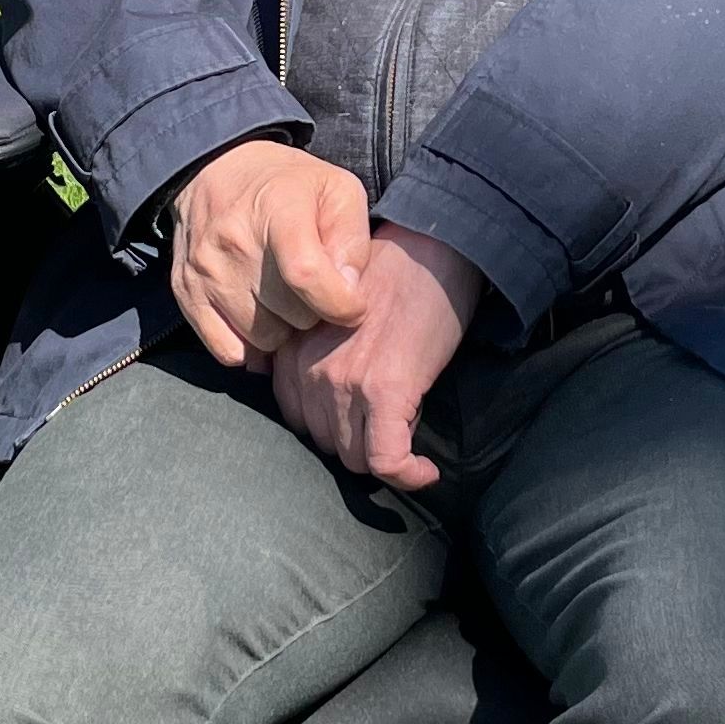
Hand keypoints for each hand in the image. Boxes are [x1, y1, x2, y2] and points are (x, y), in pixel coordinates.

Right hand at [168, 140, 371, 366]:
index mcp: (278, 209)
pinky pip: (228, 351)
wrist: (214, 170)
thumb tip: (348, 292)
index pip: (306, 275)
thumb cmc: (287, 186)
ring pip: (264, 339)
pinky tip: (258, 315)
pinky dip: (250, 344)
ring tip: (282, 295)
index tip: (352, 306)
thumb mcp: (336, 190)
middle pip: (293, 315)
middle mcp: (234, 242)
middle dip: (313, 310)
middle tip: (311, 286)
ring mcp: (205, 271)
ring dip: (282, 327)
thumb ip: (353, 241)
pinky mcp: (186, 294)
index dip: (340, 304)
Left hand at [272, 227, 482, 490]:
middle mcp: (308, 368)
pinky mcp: (385, 391)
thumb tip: (339, 409)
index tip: (363, 418)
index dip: (334, 424)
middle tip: (393, 418)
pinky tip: (426, 472)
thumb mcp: (334, 319)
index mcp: (292, 349)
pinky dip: (407, 474)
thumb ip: (320, 357)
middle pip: (327, 442)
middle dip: (359, 439)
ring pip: (354, 457)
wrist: (432, 249)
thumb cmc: (393, 279)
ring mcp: (343, 382)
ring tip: (411, 426)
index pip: (299, 417)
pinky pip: (386, 459)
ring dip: (383, 454)